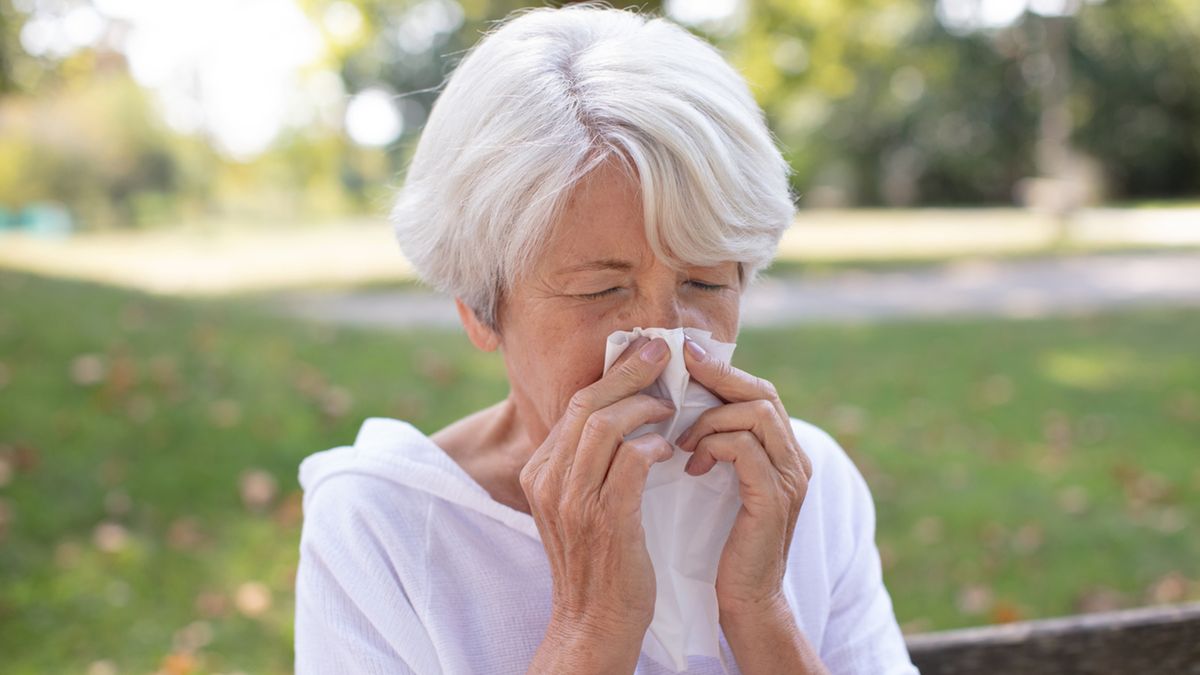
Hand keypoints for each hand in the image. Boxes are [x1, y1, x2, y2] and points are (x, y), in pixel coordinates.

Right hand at [519, 336, 674, 638]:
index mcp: (540, 471)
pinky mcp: (605, 520)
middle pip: (586, 404)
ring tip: (671, 405)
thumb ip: (588, 462)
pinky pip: (629, 462)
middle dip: (629, 372)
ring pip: (604, 425)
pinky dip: (652, 446)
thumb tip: (621, 415)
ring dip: (644, 406)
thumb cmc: (597, 561)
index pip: (575, 405)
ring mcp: (573, 500)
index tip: (643, 354)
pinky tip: (669, 449)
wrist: (594, 623)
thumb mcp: (578, 505)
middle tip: (662, 353)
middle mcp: (548, 480)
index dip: (613, 374)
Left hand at [673, 335, 813, 617]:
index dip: (723, 370)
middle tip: (678, 370)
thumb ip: (715, 444)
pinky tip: (691, 465)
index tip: (684, 354)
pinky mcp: (774, 499)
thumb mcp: (719, 483)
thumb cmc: (722, 542)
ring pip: (755, 414)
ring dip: (710, 418)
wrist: (743, 600)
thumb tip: (679, 401)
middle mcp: (795, 459)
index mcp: (783, 451)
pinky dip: (714, 446)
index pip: (759, 391)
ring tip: (681, 441)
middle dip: (717, 377)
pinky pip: (745, 449)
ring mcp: (790, 478)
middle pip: (762, 393)